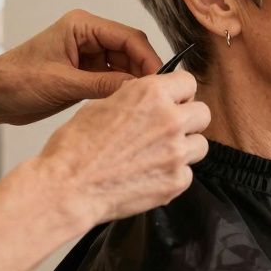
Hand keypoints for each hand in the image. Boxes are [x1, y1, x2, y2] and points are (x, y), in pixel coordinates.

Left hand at [0, 9, 163, 125]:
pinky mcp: (85, 73)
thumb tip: (139, 90)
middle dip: (144, 71)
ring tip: (144, 104)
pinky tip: (127, 105)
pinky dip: (121, 91)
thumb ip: (104, 85)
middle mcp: (88, 36)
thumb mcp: (63, 84)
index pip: (128, 37)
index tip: (160, 81)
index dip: (148, 58)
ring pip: (125, 66)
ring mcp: (87, 55)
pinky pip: (113, 79)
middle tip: (157, 96)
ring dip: (134, 82)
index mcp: (82, 26)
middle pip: (131, 50)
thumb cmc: (16, 81)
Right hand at [31, 72, 209, 233]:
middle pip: (202, 113)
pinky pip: (187, 174)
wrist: (67, 188)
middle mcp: (170, 120)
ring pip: (200, 145)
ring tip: (158, 155)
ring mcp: (176, 153)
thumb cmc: (75, 148)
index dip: (179, 93)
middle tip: (168, 130)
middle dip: (188, 120)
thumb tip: (148, 98)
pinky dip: (172, 175)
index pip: (188, 82)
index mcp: (151, 94)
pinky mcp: (176, 182)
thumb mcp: (101, 104)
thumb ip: (135, 99)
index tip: (174, 101)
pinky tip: (149, 176)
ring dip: (184, 148)